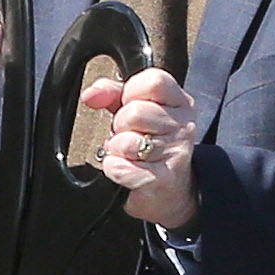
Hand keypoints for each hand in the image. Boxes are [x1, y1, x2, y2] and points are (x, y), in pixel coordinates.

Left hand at [96, 66, 201, 231]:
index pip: (154, 81)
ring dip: (117, 149)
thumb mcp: (135, 111)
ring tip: (128, 153)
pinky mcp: (163, 180)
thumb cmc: (150, 146)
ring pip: (128, 141)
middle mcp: (183, 125)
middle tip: (127, 134)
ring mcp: (175, 153)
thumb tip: (91, 94)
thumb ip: (113, 93)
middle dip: (120, 125)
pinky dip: (114, 169)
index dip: (130, 92)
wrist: (171, 192)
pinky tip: (125, 169)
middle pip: (135, 112)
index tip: (127, 104)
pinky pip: (122, 168)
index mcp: (180, 102)